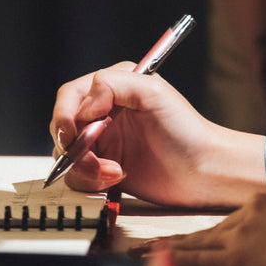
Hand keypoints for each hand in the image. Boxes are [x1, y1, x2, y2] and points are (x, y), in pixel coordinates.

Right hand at [50, 63, 265, 207]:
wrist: (203, 172)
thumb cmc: (186, 131)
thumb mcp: (153, 93)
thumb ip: (113, 84)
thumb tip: (84, 106)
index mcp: (113, 88)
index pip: (70, 95)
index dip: (64, 114)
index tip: (71, 133)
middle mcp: (103, 113)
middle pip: (62, 127)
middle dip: (74, 146)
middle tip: (95, 159)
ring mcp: (102, 143)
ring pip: (67, 155)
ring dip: (85, 167)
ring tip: (115, 172)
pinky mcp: (104, 170)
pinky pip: (78, 177)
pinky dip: (92, 181)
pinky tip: (118, 179)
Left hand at [138, 179, 265, 265]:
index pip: (248, 213)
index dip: (234, 228)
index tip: (224, 235)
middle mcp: (256, 207)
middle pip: (216, 227)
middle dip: (188, 236)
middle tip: (154, 241)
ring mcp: (243, 232)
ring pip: (198, 240)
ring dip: (168, 247)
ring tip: (141, 251)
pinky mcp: (236, 258)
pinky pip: (197, 259)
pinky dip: (171, 259)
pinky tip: (148, 261)